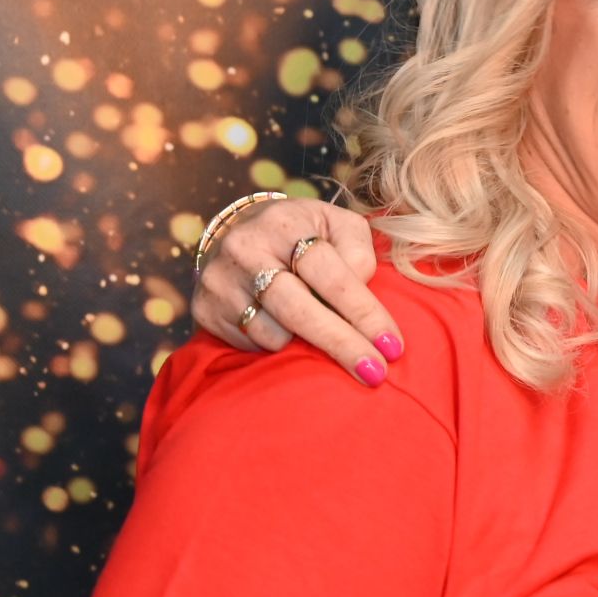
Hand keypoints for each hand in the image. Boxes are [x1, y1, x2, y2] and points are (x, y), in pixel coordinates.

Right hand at [189, 197, 397, 382]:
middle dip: (342, 345)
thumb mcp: (339, 226)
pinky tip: (285, 328)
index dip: (364, 312)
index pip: (330, 273)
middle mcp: (246, 249)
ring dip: (307, 344)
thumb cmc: (306, 234)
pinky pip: (252, 344)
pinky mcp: (205, 309)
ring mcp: (220, 281)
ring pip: (273, 333)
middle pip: (299, 309)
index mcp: (285, 223)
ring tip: (323, 332)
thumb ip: (359, 250)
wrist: (242, 231)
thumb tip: (360, 286)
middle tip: (375, 374)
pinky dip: (276, 344)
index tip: (392, 346)